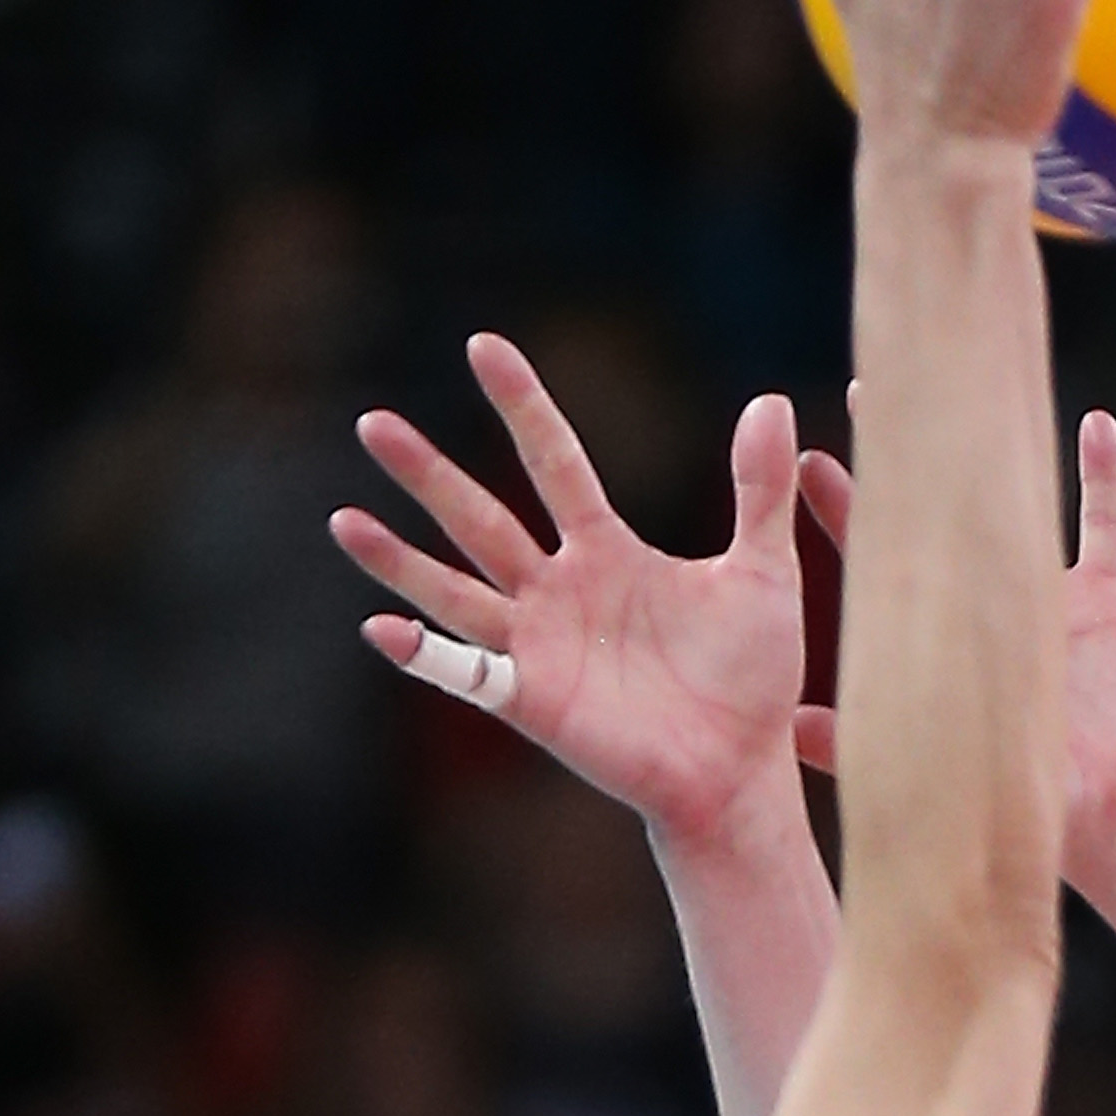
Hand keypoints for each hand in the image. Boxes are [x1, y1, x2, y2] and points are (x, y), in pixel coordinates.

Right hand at [334, 334, 809, 846]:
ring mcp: (538, 646)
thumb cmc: (754, 678)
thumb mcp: (763, 572)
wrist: (746, 769)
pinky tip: (381, 627)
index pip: (555, 461)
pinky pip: (467, 673)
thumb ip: (759, 490)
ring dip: (398, 559)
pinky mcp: (532, 701)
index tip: (483, 345)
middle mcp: (558, 590)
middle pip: (480, 517)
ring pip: (453, 589)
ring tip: (343, 519)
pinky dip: (425, 654)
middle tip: (372, 422)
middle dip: (428, 472)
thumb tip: (772, 400)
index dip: (522, 405)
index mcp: (607, 551)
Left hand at [786, 409, 1115, 878]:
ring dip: (988, 450)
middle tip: (865, 395)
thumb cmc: (1025, 804)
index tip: (804, 459)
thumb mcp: (934, 766)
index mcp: (939, 642)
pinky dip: (1103, 476)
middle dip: (899, 457)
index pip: (873, 559)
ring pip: (1014, 503)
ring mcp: (1045, 598)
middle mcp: (985, 608)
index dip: (838, 508)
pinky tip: (1095, 424)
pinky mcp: (1106, 602)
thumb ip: (858, 744)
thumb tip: (781, 723)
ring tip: (963, 389)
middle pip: (933, 515)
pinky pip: (1105, 524)